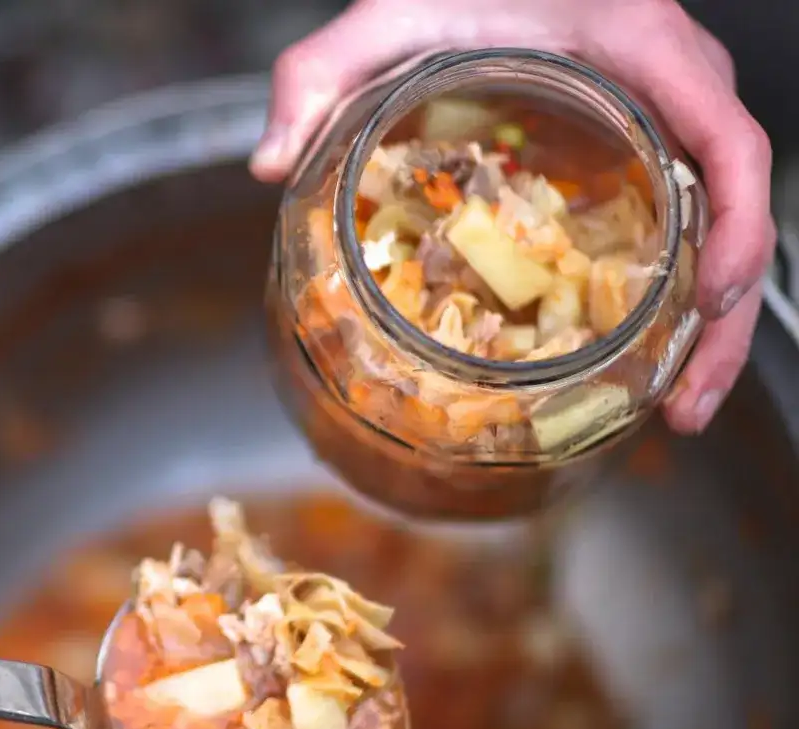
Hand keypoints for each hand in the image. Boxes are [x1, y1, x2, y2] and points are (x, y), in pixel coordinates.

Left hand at [252, 0, 774, 433]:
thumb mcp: (382, 15)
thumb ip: (317, 74)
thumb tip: (269, 162)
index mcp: (637, 45)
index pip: (727, 138)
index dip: (738, 225)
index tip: (714, 296)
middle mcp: (671, 86)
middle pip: (734, 207)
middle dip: (724, 317)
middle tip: (685, 408)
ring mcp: (660, 121)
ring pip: (718, 226)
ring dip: (707, 325)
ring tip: (676, 410)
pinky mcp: (637, 148)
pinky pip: (682, 219)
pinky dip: (672, 291)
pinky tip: (641, 352)